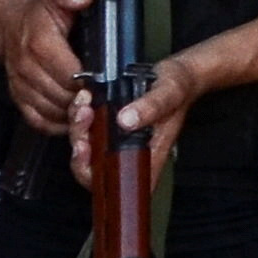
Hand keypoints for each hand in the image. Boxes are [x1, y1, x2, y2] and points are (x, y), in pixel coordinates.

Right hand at [3, 0, 91, 133]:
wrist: (8, 29)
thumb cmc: (39, 16)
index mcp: (39, 43)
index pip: (68, 73)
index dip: (88, 82)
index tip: (103, 83)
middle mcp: (27, 68)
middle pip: (61, 96)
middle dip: (83, 101)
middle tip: (103, 100)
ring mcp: (21, 87)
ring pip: (51, 112)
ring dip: (73, 115)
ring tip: (92, 110)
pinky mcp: (19, 100)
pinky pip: (39, 121)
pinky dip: (58, 124)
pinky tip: (74, 118)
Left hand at [75, 51, 204, 191]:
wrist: (177, 73)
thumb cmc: (179, 88)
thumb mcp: (169, 93)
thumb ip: (152, 107)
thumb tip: (126, 121)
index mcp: (148, 155)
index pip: (118, 183)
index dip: (94, 176)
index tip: (86, 149)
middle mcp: (129, 152)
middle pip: (93, 168)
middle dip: (80, 145)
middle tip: (83, 118)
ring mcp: (116, 140)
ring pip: (85, 147)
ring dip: (78, 126)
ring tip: (84, 103)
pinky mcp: (108, 125)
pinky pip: (85, 128)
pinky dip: (79, 114)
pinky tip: (85, 97)